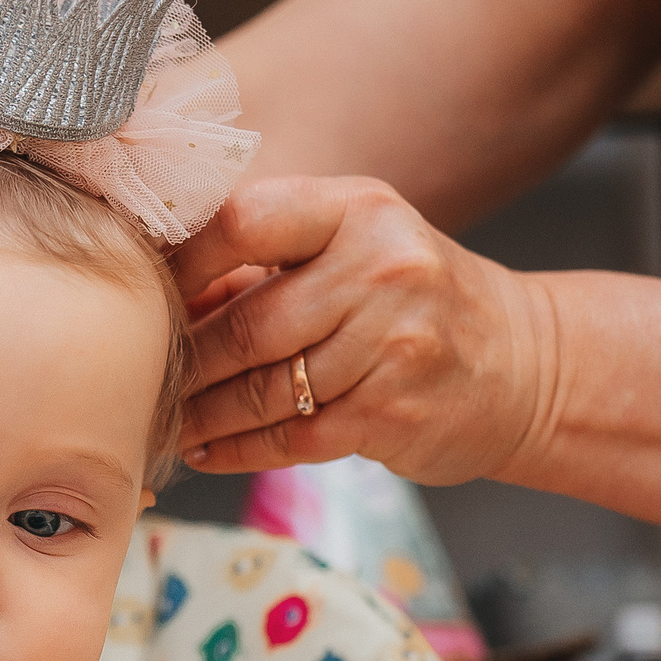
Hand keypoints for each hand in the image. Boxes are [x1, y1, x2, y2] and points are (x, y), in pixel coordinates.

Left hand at [168, 176, 560, 484]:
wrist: (524, 365)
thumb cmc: (412, 302)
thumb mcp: (353, 250)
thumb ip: (262, 261)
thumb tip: (150, 289)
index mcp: (357, 208)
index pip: (241, 221)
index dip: (177, 263)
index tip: (135, 293)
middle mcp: (381, 268)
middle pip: (245, 322)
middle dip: (182, 359)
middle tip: (136, 379)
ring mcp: (393, 344)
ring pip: (262, 389)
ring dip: (199, 414)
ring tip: (159, 422)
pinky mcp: (392, 413)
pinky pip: (289, 438)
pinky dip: (235, 449)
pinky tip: (204, 451)